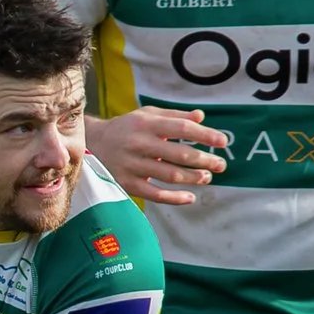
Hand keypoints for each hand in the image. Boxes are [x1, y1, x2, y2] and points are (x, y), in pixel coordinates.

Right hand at [88, 108, 227, 204]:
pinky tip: (190, 197)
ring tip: (207, 177)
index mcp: (146, 124)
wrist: (90, 145)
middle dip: (204, 159)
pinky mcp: (126, 183)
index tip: (223, 141)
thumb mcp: (146, 116)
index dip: (205, 134)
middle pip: (178, 153)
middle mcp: (139, 143)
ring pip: (169, 174)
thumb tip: (201, 116)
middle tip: (221, 165)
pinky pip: (154, 194)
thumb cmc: (125, 128)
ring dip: (192, 178)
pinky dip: (174, 198)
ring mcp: (132, 165)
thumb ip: (174, 116)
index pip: (182, 128)